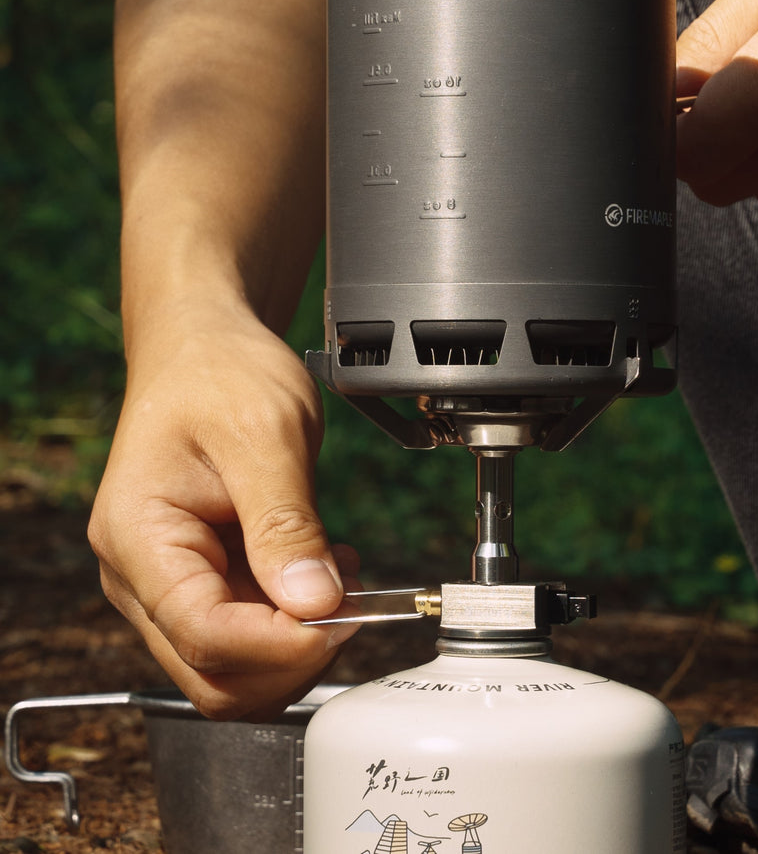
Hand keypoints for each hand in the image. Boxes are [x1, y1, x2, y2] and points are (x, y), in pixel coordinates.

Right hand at [89, 302, 359, 719]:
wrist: (205, 349)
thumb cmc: (220, 374)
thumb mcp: (265, 434)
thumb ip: (287, 523)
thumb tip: (314, 603)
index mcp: (139, 539)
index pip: (204, 635)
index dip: (280, 644)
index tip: (343, 617)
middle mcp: (143, 575)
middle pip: (212, 672)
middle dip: (291, 656)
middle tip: (353, 605)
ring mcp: (171, 581)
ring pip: (232, 663)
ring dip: (297, 642)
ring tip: (343, 580)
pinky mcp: (204, 577)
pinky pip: (249, 629)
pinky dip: (295, 620)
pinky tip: (327, 574)